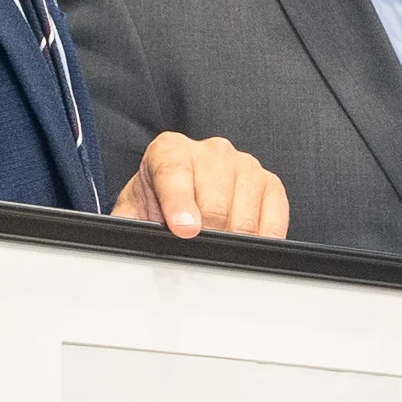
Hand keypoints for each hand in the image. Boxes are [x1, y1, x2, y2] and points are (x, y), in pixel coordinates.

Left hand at [115, 132, 289, 240]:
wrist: (178, 194)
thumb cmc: (158, 202)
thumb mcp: (133, 211)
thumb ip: (127, 224)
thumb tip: (128, 243)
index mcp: (170, 150)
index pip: (175, 174)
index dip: (180, 205)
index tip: (184, 230)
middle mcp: (212, 152)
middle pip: (214, 203)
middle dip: (205, 236)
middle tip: (195, 252)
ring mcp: (245, 165)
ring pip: (244, 218)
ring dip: (230, 243)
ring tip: (215, 247)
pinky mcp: (270, 184)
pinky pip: (273, 220)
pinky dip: (260, 241)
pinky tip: (242, 246)